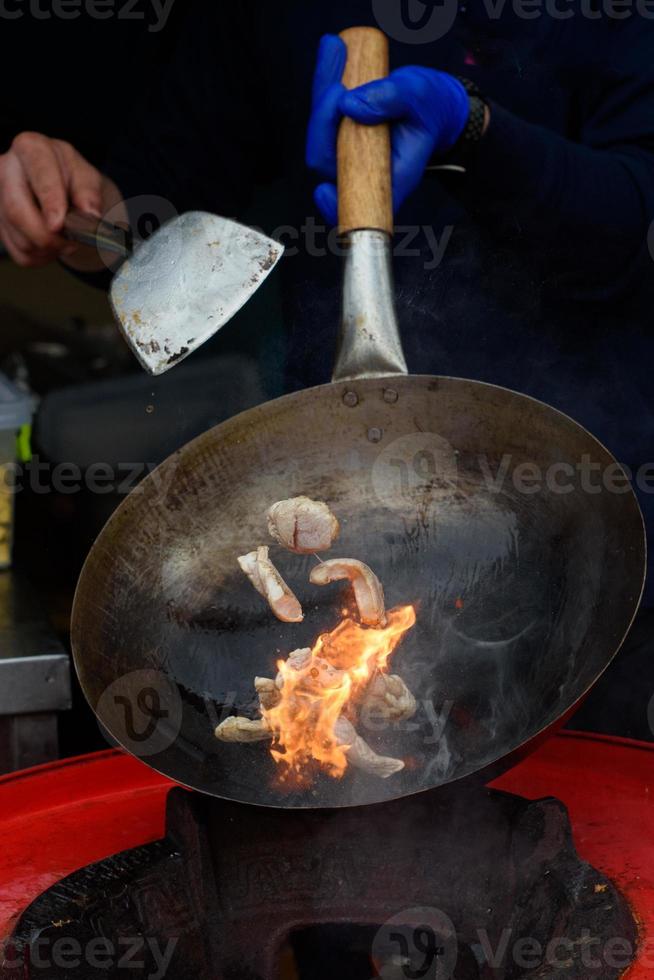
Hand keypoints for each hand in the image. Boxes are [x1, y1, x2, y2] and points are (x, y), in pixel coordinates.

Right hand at [0, 131, 103, 266]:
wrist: (63, 192)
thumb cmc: (72, 180)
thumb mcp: (86, 177)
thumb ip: (88, 192)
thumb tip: (90, 214)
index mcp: (30, 148)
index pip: (38, 173)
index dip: (49, 200)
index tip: (58, 223)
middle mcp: (5, 169)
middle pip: (16, 210)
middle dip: (46, 236)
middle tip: (70, 243)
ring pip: (20, 238)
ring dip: (49, 249)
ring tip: (65, 240)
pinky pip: (21, 254)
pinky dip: (42, 257)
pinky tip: (51, 244)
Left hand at [307, 34, 470, 224]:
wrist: (432, 103)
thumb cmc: (431, 108)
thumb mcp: (420, 99)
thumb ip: (391, 100)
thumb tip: (350, 106)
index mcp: (388, 178)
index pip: (355, 199)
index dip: (335, 203)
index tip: (324, 191)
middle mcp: (362, 169)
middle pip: (326, 157)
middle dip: (324, 118)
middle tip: (337, 83)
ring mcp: (347, 150)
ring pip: (321, 129)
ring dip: (323, 89)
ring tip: (334, 48)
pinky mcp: (340, 131)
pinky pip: (325, 111)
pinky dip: (327, 82)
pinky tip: (333, 49)